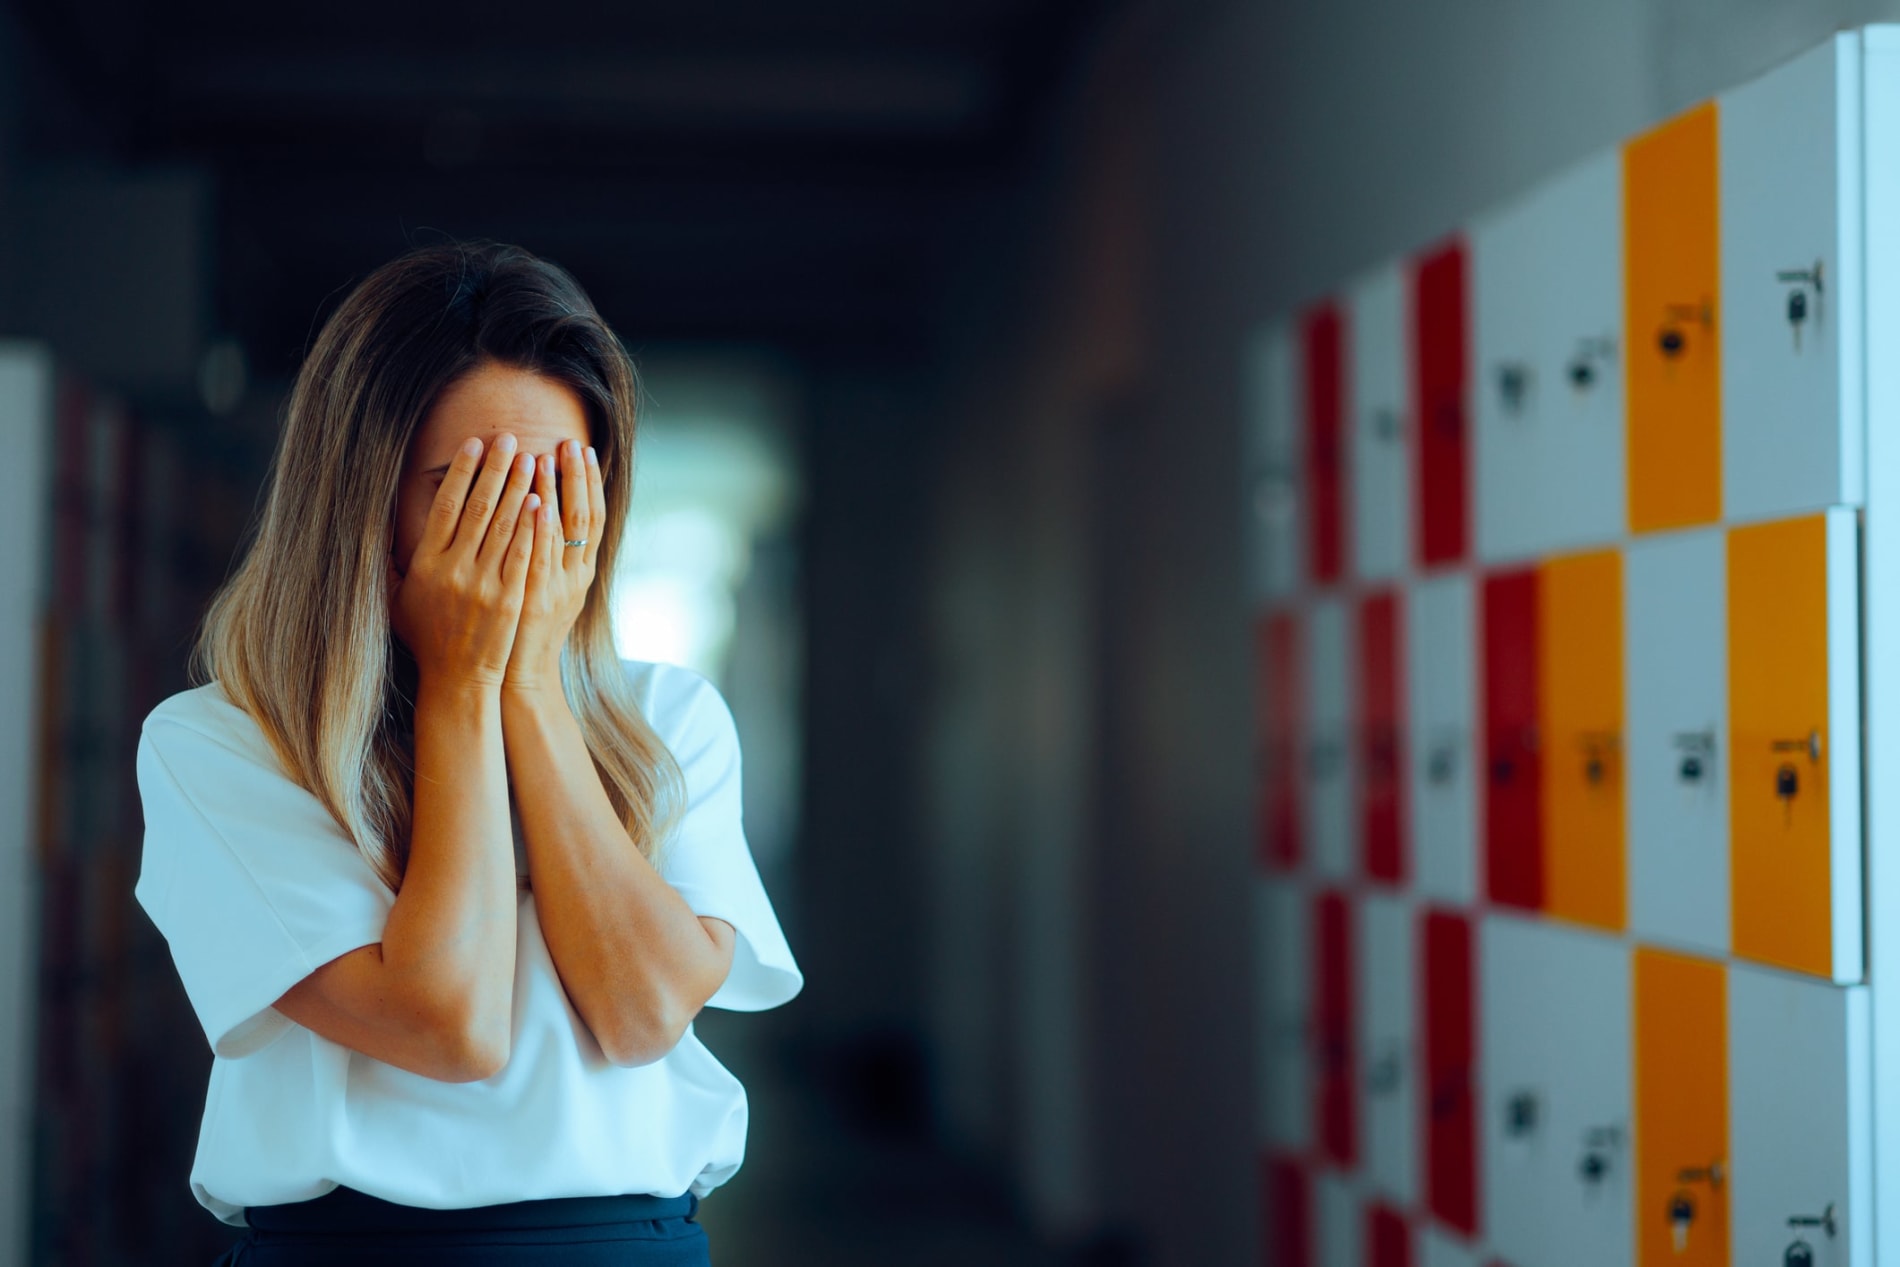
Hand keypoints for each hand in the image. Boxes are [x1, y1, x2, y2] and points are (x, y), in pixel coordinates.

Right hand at [390, 434, 543, 688]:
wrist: (458, 680)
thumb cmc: (427, 638)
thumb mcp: (397, 601)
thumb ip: (392, 564)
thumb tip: (377, 528)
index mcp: (427, 565)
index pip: (445, 507)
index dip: (460, 472)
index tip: (474, 444)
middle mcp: (455, 570)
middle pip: (478, 508)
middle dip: (495, 470)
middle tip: (510, 438)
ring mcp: (485, 585)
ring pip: (504, 527)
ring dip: (519, 489)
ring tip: (532, 458)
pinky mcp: (511, 599)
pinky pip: (523, 555)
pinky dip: (532, 527)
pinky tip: (542, 501)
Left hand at [504, 439, 603, 694]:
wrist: (515, 680)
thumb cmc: (521, 634)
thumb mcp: (547, 595)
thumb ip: (546, 558)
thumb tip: (539, 514)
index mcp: (580, 573)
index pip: (592, 516)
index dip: (589, 482)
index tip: (582, 448)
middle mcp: (574, 578)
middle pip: (582, 517)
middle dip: (576, 477)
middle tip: (570, 441)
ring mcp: (554, 589)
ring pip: (559, 534)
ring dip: (552, 493)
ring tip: (543, 455)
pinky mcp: (530, 601)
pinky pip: (538, 560)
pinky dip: (540, 531)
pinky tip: (536, 503)